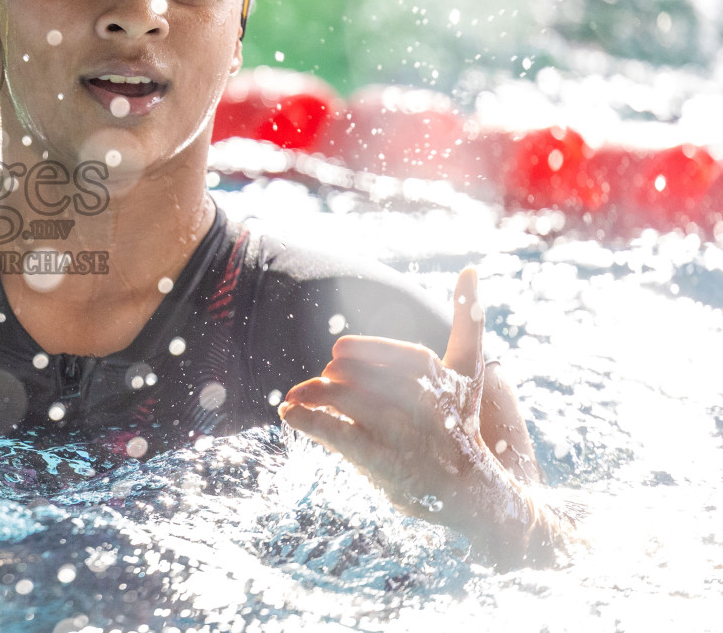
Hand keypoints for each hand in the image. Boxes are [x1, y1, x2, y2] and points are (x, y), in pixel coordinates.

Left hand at [278, 268, 527, 550]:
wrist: (474, 496)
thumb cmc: (463, 423)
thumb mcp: (469, 374)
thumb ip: (468, 322)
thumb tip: (471, 268)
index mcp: (447, 381)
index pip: (407, 357)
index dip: (370, 352)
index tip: (338, 350)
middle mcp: (428, 409)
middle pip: (368, 377)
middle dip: (336, 375)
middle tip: (324, 375)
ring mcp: (406, 438)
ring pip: (348, 401)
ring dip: (313, 394)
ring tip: (297, 395)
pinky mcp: (386, 465)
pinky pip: (340, 435)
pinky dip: (309, 422)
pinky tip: (288, 415)